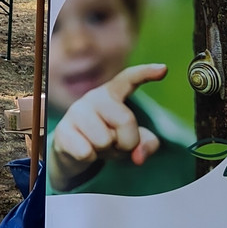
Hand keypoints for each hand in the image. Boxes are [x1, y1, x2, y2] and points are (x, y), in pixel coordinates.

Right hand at [47, 64, 167, 191]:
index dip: (146, 73)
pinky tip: (85, 151)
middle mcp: (94, 97)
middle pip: (126, 120)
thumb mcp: (131, 141)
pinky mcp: (63, 130)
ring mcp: (76, 111)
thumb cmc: (107, 139)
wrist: (72, 151)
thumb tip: (138, 155)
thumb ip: (146, 145)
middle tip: (116, 144)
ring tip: (99, 146)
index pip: (129, 78)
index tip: (163, 69)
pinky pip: (86, 152)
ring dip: (106, 151)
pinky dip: (90, 158)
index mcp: (113, 94)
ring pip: (104, 140)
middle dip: (127, 141)